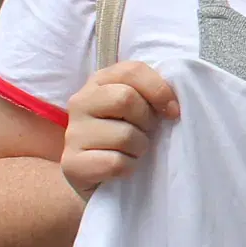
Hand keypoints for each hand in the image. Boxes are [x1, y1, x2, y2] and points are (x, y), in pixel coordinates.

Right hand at [61, 61, 179, 197]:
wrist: (95, 175)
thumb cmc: (123, 136)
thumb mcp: (138, 108)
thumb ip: (150, 95)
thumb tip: (173, 105)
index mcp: (99, 81)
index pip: (132, 71)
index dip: (159, 90)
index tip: (172, 111)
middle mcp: (81, 102)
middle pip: (126, 99)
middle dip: (147, 120)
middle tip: (146, 132)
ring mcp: (73, 133)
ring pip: (124, 135)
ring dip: (139, 148)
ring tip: (132, 151)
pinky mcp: (72, 164)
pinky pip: (116, 163)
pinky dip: (129, 168)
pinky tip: (122, 167)